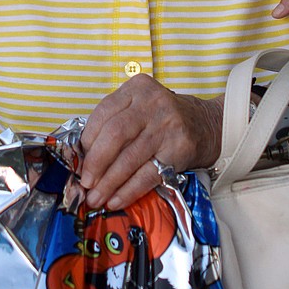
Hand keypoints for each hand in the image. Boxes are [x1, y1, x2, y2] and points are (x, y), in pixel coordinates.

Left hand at [80, 74, 222, 209]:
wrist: (208, 125)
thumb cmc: (165, 119)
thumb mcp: (141, 107)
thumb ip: (115, 121)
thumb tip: (85, 158)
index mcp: (137, 88)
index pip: (104, 112)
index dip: (88, 139)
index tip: (80, 159)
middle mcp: (152, 103)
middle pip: (114, 134)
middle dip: (95, 162)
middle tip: (85, 182)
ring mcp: (167, 125)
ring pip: (129, 157)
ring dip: (109, 182)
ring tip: (96, 198)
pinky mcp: (179, 148)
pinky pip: (148, 174)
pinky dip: (129, 190)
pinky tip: (116, 200)